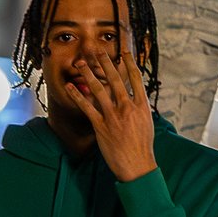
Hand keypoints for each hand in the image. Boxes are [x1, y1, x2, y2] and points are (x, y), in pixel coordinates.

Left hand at [65, 49, 156, 182]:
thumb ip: (139, 107)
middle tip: (98, 51)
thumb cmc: (143, 146)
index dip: (129, 63)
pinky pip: (87, 108)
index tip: (124, 51)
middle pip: (115, 79)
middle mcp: (127, 107)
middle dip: (106, 63)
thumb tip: (135, 95)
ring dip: (88, 74)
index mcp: (141, 106)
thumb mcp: (146, 122)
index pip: (135, 78)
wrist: (136, 165)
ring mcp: (113, 116)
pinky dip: (77, 96)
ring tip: (81, 63)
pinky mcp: (100, 126)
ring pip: (99, 90)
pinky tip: (71, 87)